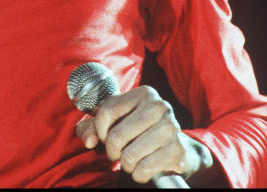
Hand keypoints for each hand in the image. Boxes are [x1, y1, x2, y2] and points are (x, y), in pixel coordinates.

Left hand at [75, 85, 214, 184]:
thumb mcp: (113, 123)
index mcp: (143, 93)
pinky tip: (142, 169)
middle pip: (116, 135)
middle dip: (111, 151)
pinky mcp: (178, 150)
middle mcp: (159, 106)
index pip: (107, 110)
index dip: (99, 130)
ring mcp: (171, 128)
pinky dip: (138, 174)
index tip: (103, 138)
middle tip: (117, 153)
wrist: (173, 150)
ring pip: (129, 155)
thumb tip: (88, 140)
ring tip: (130, 161)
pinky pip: (144, 168)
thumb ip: (92, 127)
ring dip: (125, 164)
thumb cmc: (137, 133)